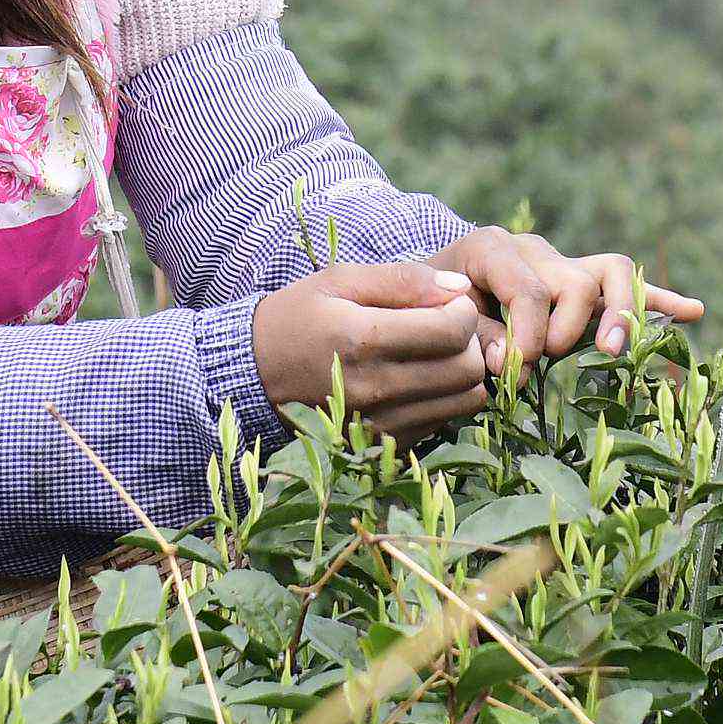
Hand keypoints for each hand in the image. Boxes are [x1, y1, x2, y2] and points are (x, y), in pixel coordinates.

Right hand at [255, 263, 501, 435]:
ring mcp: (379, 423)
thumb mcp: (340, 281)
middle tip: (446, 327)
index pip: (452, 330)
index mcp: (362, 339)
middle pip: (466, 369)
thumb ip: (402, 279)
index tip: (448, 302)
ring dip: (462, 373)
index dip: (463, 310)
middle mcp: (373, 388)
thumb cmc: (299, 317)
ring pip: (463, 401)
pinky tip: (417, 379)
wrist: (253, 375)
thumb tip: (460, 287)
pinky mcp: (382, 444)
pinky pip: (442, 422)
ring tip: (436, 353)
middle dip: (469, 341)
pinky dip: (442, 399)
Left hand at [428, 226, 704, 372]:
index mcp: (492, 249)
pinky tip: (693, 312)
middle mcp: (535, 251)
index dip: (528, 335)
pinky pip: (628, 285)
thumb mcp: (436, 317)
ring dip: (622, 314)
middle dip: (567, 329)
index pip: (528, 289)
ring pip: (613, 271)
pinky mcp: (582, 283)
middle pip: (576, 280)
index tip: (516, 371)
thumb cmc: (429, 308)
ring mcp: (563, 264)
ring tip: (616, 350)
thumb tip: (511, 360)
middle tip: (543, 361)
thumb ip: (472, 336)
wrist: (425, 290)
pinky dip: (659, 299)